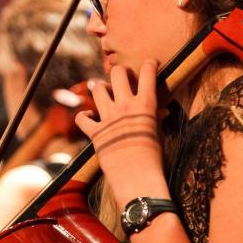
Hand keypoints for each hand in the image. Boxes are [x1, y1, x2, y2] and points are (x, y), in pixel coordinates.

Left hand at [74, 60, 165, 204]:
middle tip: (123, 78)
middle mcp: (125, 107)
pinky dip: (83, 116)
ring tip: (103, 90)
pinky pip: (82, 118)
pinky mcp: (95, 133)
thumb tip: (160, 111)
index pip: (148, 73)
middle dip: (120, 72)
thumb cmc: (154, 158)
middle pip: (117, 73)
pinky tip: (89, 117)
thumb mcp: (159, 133)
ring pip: (97, 89)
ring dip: (100, 87)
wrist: (138, 179)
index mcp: (145, 105)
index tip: (150, 63)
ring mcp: (108, 118)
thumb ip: (155, 118)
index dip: (150, 64)